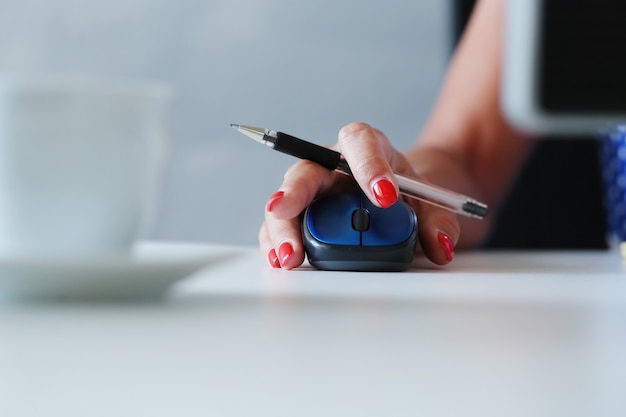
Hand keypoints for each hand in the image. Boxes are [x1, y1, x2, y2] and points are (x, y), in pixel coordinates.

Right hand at [259, 121, 460, 268]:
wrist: (399, 200)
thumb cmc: (408, 193)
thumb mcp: (432, 203)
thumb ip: (439, 221)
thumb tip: (441, 246)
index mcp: (367, 148)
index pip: (360, 142)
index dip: (369, 165)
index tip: (385, 196)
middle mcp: (331, 165)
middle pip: (307, 170)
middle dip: (295, 192)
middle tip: (286, 210)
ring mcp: (312, 193)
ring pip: (287, 202)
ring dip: (282, 228)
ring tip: (288, 255)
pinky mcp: (302, 217)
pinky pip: (284, 227)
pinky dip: (279, 243)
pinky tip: (280, 259)